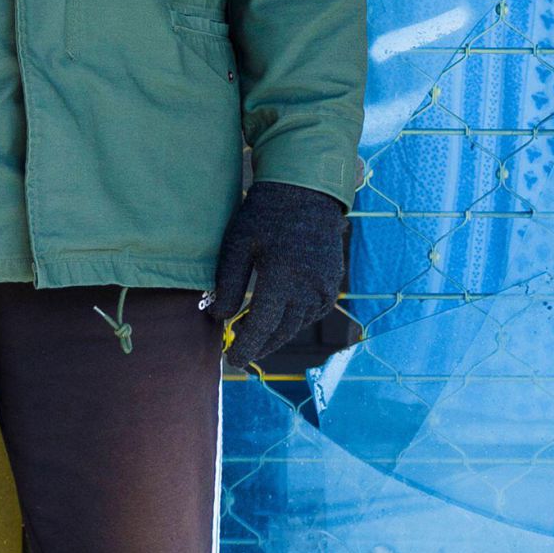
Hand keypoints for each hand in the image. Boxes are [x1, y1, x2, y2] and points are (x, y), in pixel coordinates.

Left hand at [206, 180, 358, 377]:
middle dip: (259, 346)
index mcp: (283, 278)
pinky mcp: (333, 284)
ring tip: (253, 331)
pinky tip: (278, 316)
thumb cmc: (265, 216)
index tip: (231, 359)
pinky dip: (294, 320)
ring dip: (276, 334)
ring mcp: (325, 288)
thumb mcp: (238, 246)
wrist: (306, 193)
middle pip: (281, 332)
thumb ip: (229, 285)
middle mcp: (309, 288)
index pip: (262, 327)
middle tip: (239, 351)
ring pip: (297, 325)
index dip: (245, 347)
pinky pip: (312, 313)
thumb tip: (220, 319)